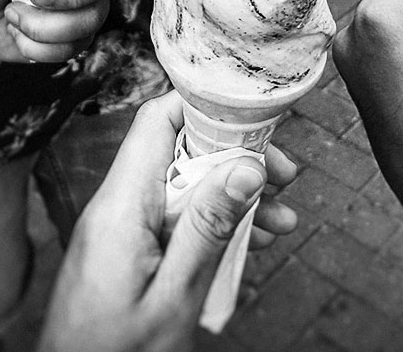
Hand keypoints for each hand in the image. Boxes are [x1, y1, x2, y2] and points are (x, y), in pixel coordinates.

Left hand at [37, 92, 298, 351]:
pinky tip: (253, 238)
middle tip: (286, 176)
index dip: (208, 107)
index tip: (257, 118)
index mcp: (121, 207)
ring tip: (283, 219)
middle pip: (180, 152)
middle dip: (237, 159)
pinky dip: (214, 224)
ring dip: (235, 197)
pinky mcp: (127, 250)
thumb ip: (209, 227)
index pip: (158, 122)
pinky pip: (175, 219)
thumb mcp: (175, 295)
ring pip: (185, 187)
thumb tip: (245, 166)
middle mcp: (116, 207)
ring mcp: (121, 228)